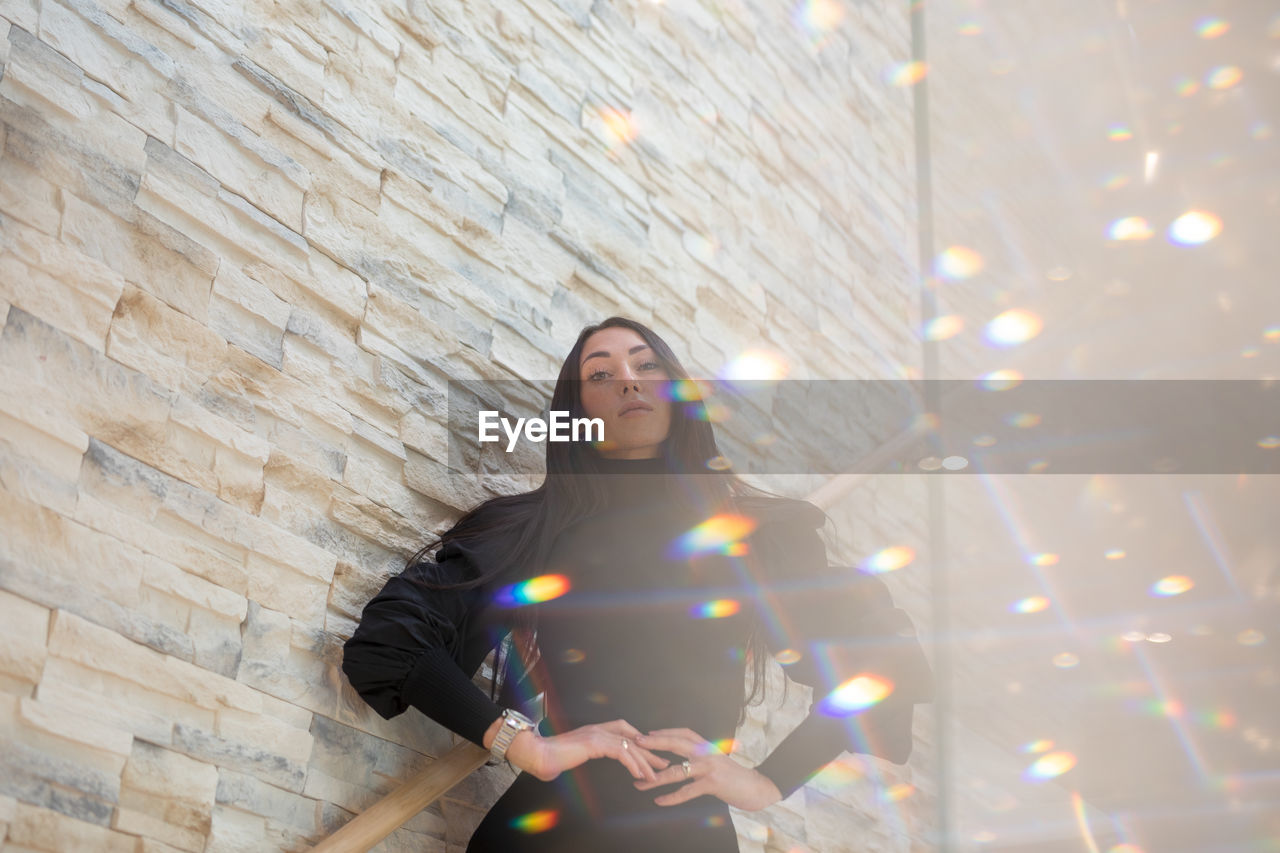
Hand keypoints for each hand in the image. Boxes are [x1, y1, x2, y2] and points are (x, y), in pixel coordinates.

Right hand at [495, 718, 669, 783]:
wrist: (536, 755)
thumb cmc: (548, 758)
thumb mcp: (570, 757)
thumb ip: (578, 757)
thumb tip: (572, 764)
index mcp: (593, 730)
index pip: (623, 730)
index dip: (638, 741)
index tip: (649, 754)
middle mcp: (597, 729)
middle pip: (631, 735)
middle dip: (648, 749)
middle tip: (662, 762)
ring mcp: (596, 734)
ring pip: (629, 745)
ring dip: (645, 761)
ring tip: (655, 774)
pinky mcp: (595, 743)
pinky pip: (621, 752)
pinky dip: (633, 764)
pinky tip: (640, 775)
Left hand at [632, 728, 783, 810]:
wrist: (757, 787)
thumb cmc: (734, 776)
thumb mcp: (718, 760)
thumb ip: (701, 757)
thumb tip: (683, 758)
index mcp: (708, 745)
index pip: (683, 733)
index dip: (664, 732)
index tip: (647, 734)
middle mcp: (707, 752)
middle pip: (676, 743)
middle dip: (654, 743)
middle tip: (635, 744)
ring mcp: (709, 767)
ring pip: (677, 770)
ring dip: (655, 777)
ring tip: (639, 782)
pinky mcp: (712, 783)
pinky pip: (687, 791)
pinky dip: (671, 797)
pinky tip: (659, 801)